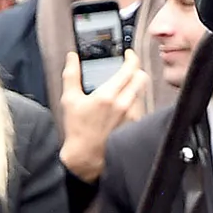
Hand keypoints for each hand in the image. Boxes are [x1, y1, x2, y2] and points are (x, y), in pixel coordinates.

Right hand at [57, 50, 147, 181]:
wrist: (86, 157)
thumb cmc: (78, 131)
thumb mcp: (69, 100)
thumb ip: (71, 75)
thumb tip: (72, 57)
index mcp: (108, 96)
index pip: (130, 68)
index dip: (132, 57)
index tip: (129, 54)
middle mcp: (123, 105)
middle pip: (142, 78)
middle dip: (137, 70)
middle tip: (129, 68)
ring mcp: (131, 116)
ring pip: (143, 91)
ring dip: (136, 85)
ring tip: (125, 86)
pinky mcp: (135, 125)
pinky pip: (141, 106)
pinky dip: (136, 100)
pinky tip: (125, 102)